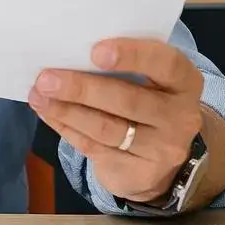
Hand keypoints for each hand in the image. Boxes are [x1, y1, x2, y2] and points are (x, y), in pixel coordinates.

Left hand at [28, 38, 203, 204]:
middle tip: (47, 78)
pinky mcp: (139, 173)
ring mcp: (162, 150)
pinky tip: (48, 113)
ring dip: (67, 110)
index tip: (95, 51)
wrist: (163, 156)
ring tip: (39, 95)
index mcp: (185, 81)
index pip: (165, 63)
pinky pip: (94, 148)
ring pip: (107, 128)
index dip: (132, 55)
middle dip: (82, 88)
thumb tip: (70, 50)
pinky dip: (66, 128)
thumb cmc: (147, 100)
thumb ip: (124, 66)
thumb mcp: (150, 79)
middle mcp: (181, 117)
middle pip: (128, 100)